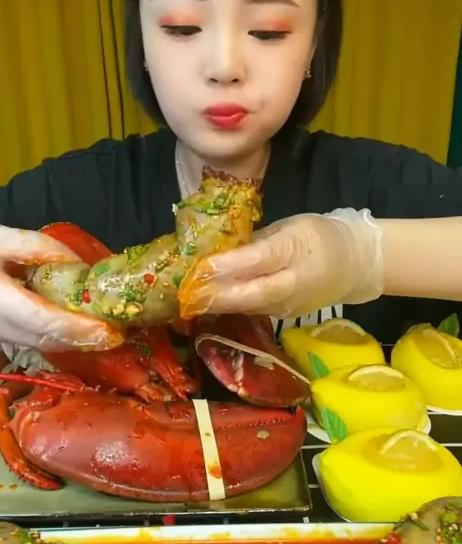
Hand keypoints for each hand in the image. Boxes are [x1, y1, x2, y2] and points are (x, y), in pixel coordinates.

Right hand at [0, 226, 123, 350]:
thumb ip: (36, 248)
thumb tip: (75, 264)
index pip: (46, 322)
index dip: (80, 329)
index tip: (111, 330)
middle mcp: (1, 327)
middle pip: (52, 340)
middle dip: (88, 339)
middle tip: (122, 330)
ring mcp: (0, 337)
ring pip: (45, 344)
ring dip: (78, 341)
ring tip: (108, 329)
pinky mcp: (0, 338)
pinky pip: (37, 341)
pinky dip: (63, 337)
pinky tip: (82, 326)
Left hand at [178, 208, 384, 317]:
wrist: (355, 265)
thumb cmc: (319, 238)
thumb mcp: (290, 227)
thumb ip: (257, 240)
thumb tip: (222, 251)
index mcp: (296, 250)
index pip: (260, 260)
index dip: (231, 265)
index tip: (203, 266)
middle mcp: (293, 283)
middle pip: (253, 293)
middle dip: (218, 294)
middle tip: (188, 292)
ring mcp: (290, 305)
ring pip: (251, 306)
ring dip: (220, 304)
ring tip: (190, 298)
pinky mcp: (285, 316)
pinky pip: (255, 310)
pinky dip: (232, 307)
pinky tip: (209, 302)